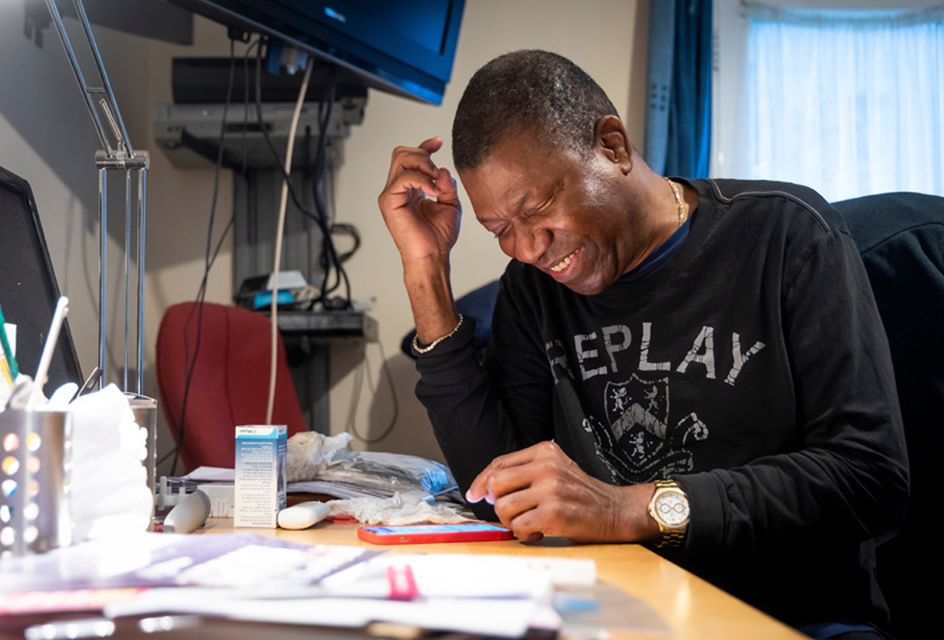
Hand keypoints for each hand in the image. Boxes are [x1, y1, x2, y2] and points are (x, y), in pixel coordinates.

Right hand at [378, 137, 460, 264]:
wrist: (432, 256)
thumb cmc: (438, 238)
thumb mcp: (450, 204)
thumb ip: (447, 185)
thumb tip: (442, 169)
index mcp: (410, 189)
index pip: (411, 158)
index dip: (424, 146)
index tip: (438, 141)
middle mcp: (398, 189)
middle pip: (402, 153)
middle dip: (423, 154)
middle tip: (437, 173)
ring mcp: (391, 194)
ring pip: (401, 159)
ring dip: (423, 165)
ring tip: (436, 184)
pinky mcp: (389, 201)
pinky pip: (403, 177)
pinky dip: (422, 180)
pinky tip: (432, 192)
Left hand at [465, 441, 658, 542]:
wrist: (615, 510)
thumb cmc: (581, 494)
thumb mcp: (555, 469)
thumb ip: (524, 472)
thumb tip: (484, 489)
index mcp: (544, 451)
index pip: (499, 464)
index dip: (482, 481)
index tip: (475, 494)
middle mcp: (546, 466)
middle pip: (496, 484)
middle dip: (498, 503)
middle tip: (513, 513)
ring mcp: (550, 489)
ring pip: (504, 507)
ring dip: (512, 522)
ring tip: (530, 523)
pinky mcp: (554, 513)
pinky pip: (519, 527)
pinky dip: (525, 535)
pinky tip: (540, 532)